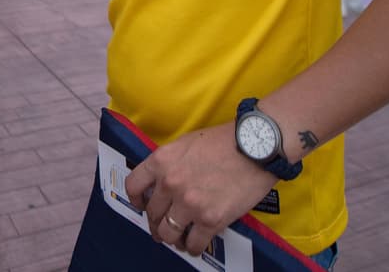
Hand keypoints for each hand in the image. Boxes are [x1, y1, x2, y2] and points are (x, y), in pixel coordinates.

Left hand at [124, 123, 277, 255]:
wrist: (255, 147)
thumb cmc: (224, 141)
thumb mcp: (186, 144)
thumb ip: (169, 163)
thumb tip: (162, 183)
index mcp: (161, 161)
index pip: (133, 186)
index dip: (136, 200)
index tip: (143, 205)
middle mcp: (170, 183)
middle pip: (151, 213)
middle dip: (156, 222)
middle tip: (164, 225)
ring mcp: (189, 203)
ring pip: (167, 233)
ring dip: (172, 238)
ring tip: (179, 238)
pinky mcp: (210, 220)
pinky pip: (193, 244)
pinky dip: (193, 247)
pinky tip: (196, 244)